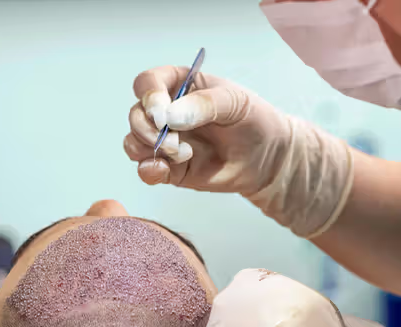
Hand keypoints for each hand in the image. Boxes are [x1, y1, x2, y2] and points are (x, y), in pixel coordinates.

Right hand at [123, 67, 353, 237]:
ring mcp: (164, 141)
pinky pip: (144, 169)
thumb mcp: (235, 103)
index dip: (148, 96)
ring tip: (181, 154)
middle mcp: (166, 112)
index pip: (147, 83)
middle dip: (147, 128)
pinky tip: (166, 169)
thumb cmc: (253, 121)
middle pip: (135, 115)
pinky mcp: (168, 169)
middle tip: (174, 140)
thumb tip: (169, 117)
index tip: (162, 114)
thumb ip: (203, 105)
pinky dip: (148, 170)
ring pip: (133, 142)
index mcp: (180, 86)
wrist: (267, 159)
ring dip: (149, 149)